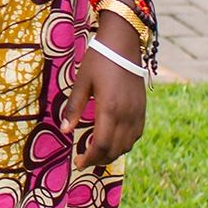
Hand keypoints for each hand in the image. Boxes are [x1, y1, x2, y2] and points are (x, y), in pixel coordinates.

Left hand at [62, 16, 147, 168]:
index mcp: (110, 109)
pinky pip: (136, 135)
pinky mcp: (142, 109)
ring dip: (112, 153)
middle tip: (84, 160)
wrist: (124, 45)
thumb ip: (73, 107)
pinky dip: (124, 143)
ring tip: (96, 152)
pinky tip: (113, 140)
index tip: (78, 163)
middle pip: (115, 149)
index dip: (90, 158)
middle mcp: (127, 115)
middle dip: (99, 159)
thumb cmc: (99, 61)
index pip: (101, 145)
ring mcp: (137, 113)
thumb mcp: (81, 82)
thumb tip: (64, 130)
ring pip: (127, 145)